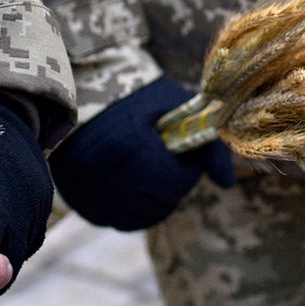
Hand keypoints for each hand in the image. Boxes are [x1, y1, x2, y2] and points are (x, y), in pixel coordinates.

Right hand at [49, 77, 235, 229]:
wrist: (95, 87)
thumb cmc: (146, 98)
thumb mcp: (181, 110)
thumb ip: (207, 146)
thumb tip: (229, 184)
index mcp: (133, 146)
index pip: (173, 183)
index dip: (185, 171)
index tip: (182, 154)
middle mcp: (105, 171)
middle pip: (154, 204)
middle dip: (170, 189)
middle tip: (167, 164)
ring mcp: (86, 186)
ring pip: (133, 218)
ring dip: (151, 204)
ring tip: (152, 176)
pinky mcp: (75, 196)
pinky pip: (109, 218)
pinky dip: (127, 209)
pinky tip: (134, 187)